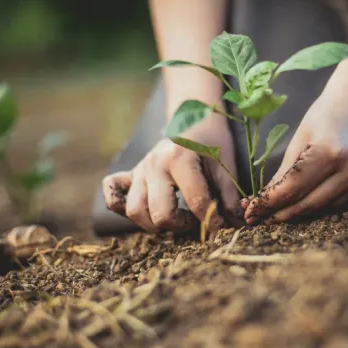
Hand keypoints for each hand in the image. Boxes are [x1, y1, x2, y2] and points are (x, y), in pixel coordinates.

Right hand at [102, 115, 241, 232]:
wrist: (194, 118)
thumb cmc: (212, 142)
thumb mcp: (225, 165)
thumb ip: (228, 196)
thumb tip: (235, 225)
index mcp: (180, 159)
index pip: (195, 202)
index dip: (212, 221)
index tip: (221, 228)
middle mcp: (154, 164)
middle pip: (160, 214)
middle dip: (181, 226)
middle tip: (195, 221)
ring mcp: (139, 170)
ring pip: (135, 211)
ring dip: (154, 224)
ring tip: (174, 220)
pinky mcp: (130, 174)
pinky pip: (112, 194)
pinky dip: (120, 207)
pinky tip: (144, 211)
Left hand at [244, 88, 347, 223]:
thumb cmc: (327, 112)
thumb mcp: (300, 138)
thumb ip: (284, 172)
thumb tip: (264, 200)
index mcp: (328, 152)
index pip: (291, 189)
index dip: (268, 204)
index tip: (251, 213)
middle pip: (308, 205)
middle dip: (281, 214)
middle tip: (261, 219)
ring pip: (324, 208)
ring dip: (300, 212)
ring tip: (279, 214)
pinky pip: (340, 202)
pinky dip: (321, 204)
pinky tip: (306, 202)